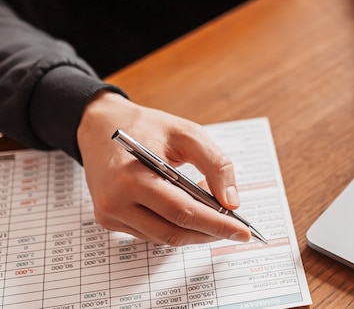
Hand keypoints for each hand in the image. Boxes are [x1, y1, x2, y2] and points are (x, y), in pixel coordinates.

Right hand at [77, 91, 250, 244]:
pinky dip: (176, 226)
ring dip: (194, 230)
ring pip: (163, 238)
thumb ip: (215, 164)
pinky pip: (151, 233)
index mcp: (132, 177)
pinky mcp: (109, 219)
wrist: (100, 125)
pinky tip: (189, 208)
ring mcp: (109, 214)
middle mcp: (115, 201)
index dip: (217, 225)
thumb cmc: (146, 126)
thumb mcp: (187, 134)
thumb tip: (232, 202)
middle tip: (236, 228)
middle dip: (210, 232)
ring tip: (212, 210)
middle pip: (174, 232)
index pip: (183, 212)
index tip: (243, 233)